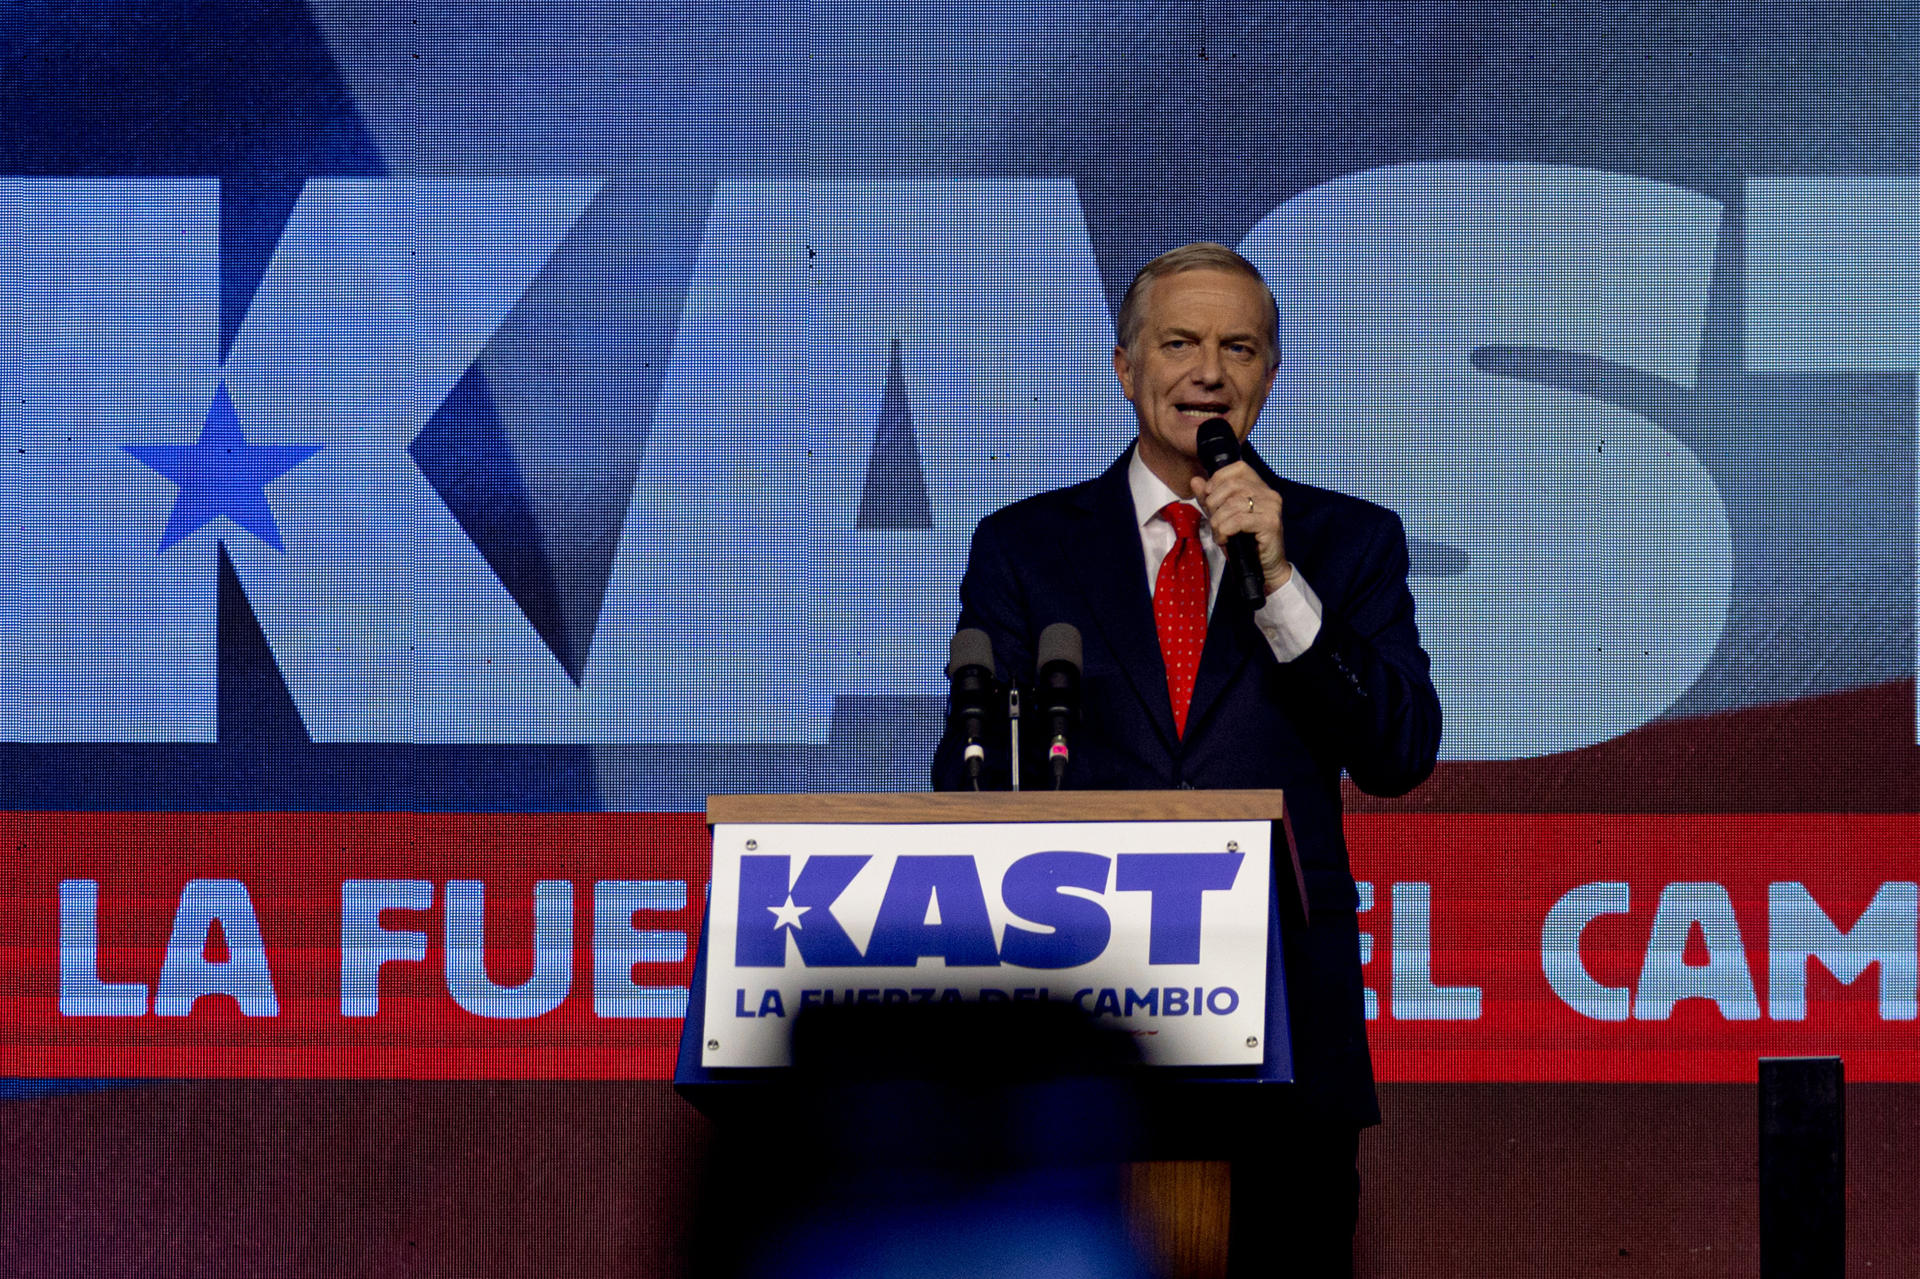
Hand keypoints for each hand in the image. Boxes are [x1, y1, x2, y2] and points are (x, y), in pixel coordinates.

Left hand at [1191, 463, 1289, 593]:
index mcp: (1260, 487)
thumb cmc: (1245, 543)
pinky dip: (1225, 531)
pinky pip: (1238, 520)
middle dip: (1214, 504)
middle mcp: (1269, 493)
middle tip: (1213, 522)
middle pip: (1232, 486)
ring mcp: (1272, 507)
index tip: (1210, 497)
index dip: (1219, 478)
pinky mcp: (1271, 522)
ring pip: (1232, 504)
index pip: (1239, 467)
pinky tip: (1224, 540)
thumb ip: (1209, 499)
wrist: (1264, 568)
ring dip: (1218, 522)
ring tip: (1219, 534)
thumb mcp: (1222, 518)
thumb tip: (1195, 480)